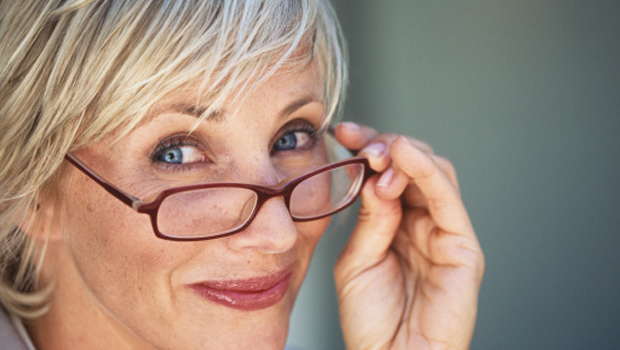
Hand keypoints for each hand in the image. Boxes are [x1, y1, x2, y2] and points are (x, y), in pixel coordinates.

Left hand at [333, 122, 484, 349]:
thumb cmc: (371, 321)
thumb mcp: (357, 260)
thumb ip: (370, 218)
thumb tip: (376, 177)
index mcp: (397, 225)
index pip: (390, 173)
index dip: (369, 148)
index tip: (342, 132)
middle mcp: (423, 224)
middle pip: (414, 166)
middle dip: (385, 145)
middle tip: (359, 140)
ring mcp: (445, 234)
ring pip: (435, 173)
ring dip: (404, 154)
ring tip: (377, 151)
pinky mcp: (463, 248)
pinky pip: (448, 199)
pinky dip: (426, 171)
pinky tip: (403, 154)